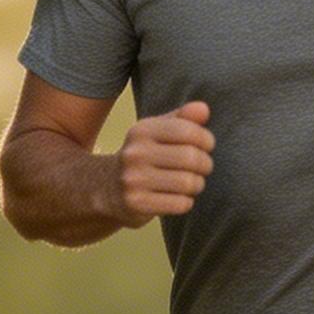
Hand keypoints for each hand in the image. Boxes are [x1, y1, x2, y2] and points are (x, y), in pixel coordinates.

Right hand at [110, 100, 214, 226]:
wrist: (107, 188)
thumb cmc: (144, 156)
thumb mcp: (157, 132)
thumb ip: (183, 118)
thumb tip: (204, 109)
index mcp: (142, 131)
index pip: (187, 130)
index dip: (206, 139)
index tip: (206, 146)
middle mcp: (135, 153)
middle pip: (191, 158)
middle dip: (205, 164)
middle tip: (202, 168)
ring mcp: (134, 180)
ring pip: (188, 182)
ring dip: (197, 184)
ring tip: (191, 183)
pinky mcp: (137, 203)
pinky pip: (180, 204)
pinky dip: (186, 202)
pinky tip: (178, 198)